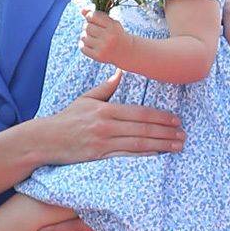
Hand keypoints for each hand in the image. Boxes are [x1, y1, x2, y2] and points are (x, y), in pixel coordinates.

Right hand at [39, 70, 184, 163]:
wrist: (46, 139)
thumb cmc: (67, 118)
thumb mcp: (86, 99)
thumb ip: (106, 87)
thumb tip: (121, 72)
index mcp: (106, 110)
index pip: (140, 112)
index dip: (160, 116)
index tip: (176, 119)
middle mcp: (107, 126)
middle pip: (143, 128)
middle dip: (166, 131)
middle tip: (183, 134)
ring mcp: (103, 143)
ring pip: (139, 143)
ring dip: (161, 144)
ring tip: (177, 145)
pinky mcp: (99, 158)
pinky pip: (126, 157)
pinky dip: (144, 157)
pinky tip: (157, 156)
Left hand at [80, 8, 132, 66]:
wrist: (126, 51)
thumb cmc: (116, 33)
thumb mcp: (110, 22)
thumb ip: (97, 15)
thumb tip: (82, 10)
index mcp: (113, 26)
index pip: (93, 16)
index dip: (90, 16)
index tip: (93, 19)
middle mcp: (108, 37)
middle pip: (87, 27)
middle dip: (88, 26)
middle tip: (95, 30)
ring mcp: (103, 48)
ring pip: (83, 37)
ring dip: (86, 36)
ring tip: (93, 38)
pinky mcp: (98, 56)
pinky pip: (82, 47)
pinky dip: (84, 45)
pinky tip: (91, 44)